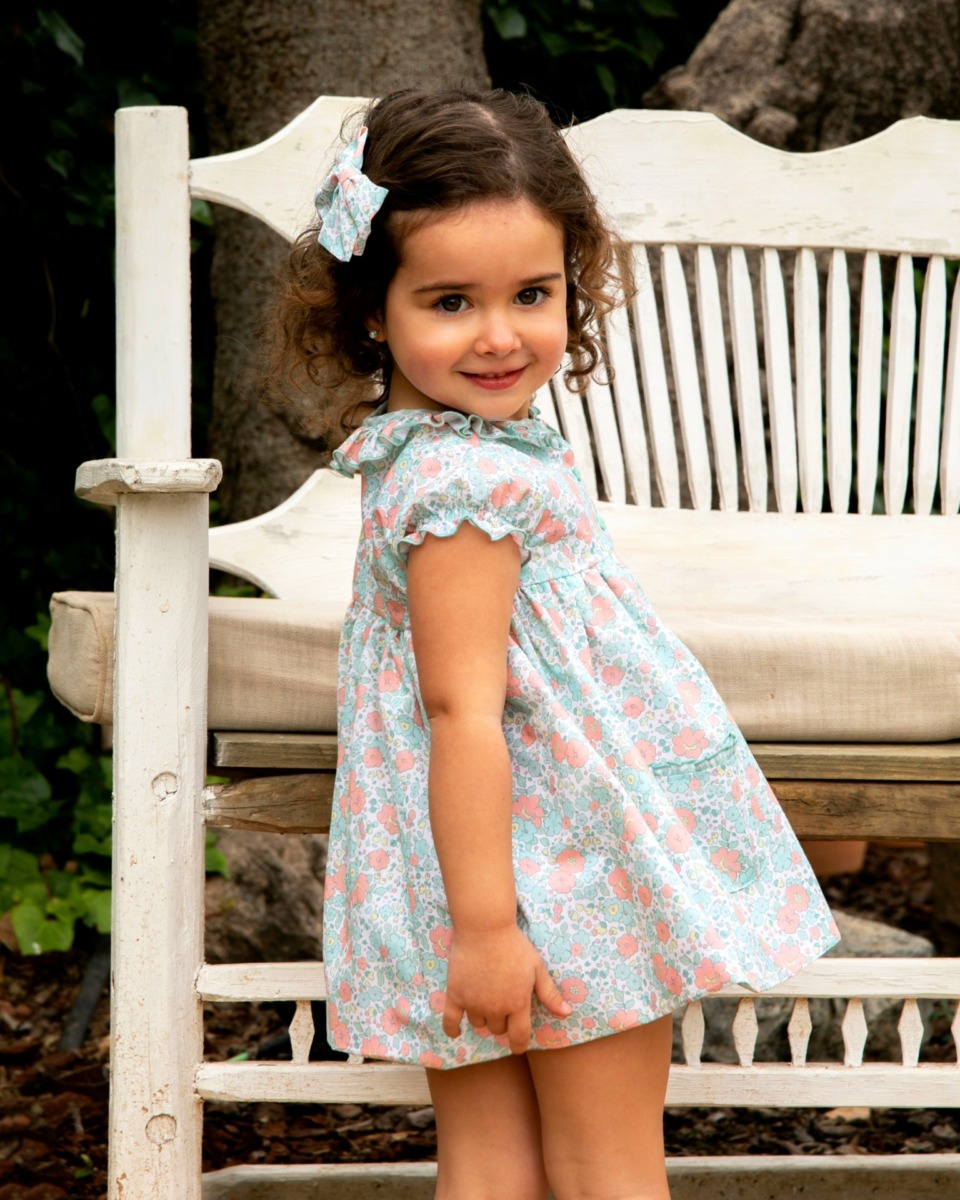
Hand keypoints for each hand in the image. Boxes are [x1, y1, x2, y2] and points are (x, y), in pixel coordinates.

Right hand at [441, 924, 572, 1053]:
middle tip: (502, 1001)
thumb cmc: (514, 946)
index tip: (517, 1047)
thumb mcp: (537, 968)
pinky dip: (452, 1029)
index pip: (519, 1036)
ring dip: (483, 1017)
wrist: (485, 928)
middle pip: (497, 1029)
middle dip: (502, 1020)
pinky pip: (450, 1021)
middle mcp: (495, 1008)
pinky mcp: (455, 995)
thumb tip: (567, 1013)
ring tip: (484, 999)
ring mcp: (473, 1003)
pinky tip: (455, 1031)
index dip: (519, 1045)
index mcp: (517, 1004)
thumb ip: (549, 994)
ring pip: (478, 1024)